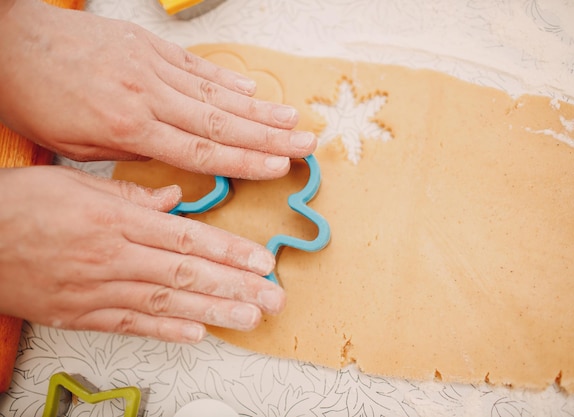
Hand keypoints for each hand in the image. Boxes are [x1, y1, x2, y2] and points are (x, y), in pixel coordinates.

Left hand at [0, 0, 315, 179]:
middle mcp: (150, 96)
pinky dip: (228, 80)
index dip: (246, 161)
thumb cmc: (35, 99)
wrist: (11, 42)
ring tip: (293, 120)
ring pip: (217, 94)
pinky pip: (197, 67)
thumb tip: (171, 168)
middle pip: (222, 122)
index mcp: (130, 127)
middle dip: (270, 137)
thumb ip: (129, 157)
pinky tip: (252, 89)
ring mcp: (153, 67)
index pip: (202, 151)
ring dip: (260, 109)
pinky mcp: (149, 47)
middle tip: (306, 144)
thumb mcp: (76, 146)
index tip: (279, 168)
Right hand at [0, 166, 285, 341]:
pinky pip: (130, 326)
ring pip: (167, 305)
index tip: (262, 261)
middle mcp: (114, 259)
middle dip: (235, 287)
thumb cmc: (20, 206)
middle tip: (272, 297)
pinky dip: (165, 332)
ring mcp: (98, 291)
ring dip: (213, 313)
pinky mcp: (81, 315)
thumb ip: (130, 195)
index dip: (229, 252)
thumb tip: (175, 198)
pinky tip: (197, 335)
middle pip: (186, 276)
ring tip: (250, 318)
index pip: (187, 239)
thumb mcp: (75, 184)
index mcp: (116, 222)